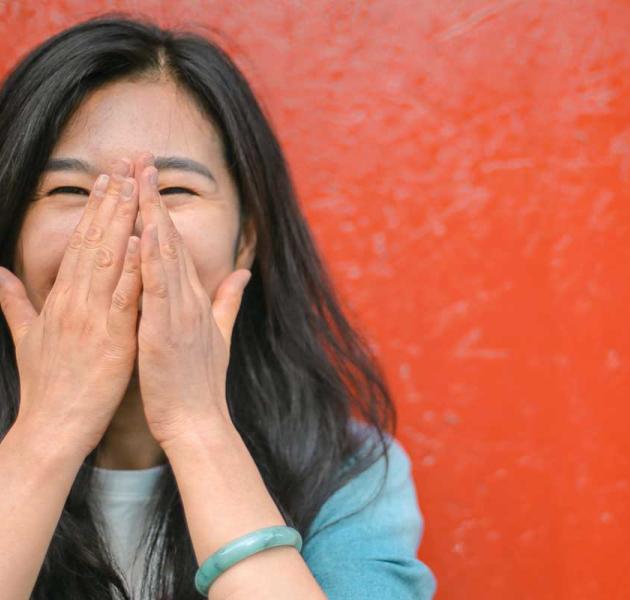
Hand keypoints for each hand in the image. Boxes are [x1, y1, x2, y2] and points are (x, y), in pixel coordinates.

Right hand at [0, 160, 141, 456]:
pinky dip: (133, 267)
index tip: (107, 181)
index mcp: (60, 300)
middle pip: (94, 243)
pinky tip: (143, 239)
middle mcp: (74, 302)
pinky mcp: (111, 339)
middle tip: (123, 166)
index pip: (79, 246)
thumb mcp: (26, 338)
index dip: (94, 212)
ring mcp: (92, 318)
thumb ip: (15, 303)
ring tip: (133, 187)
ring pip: (108, 261)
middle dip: (109, 203)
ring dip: (121, 222)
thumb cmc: (46, 385)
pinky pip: (124, 297)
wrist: (52, 426)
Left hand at [132, 152, 251, 446]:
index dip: (162, 210)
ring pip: (165, 255)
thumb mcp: (220, 336)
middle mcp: (189, 299)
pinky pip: (158, 287)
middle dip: (154, 199)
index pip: (176, 246)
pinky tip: (144, 230)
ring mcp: (180, 312)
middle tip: (143, 160)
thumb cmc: (201, 383)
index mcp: (196, 300)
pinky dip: (152, 257)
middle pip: (170, 240)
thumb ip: (230, 300)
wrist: (200, 421)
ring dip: (152, 216)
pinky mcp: (165, 329)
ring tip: (140, 180)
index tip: (150, 180)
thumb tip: (243, 272)